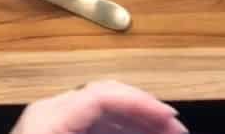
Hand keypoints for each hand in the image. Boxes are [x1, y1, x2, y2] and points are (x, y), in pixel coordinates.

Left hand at [10, 81, 186, 133]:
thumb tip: (162, 130)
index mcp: (50, 114)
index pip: (106, 94)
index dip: (143, 104)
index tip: (171, 118)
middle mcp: (48, 111)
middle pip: (108, 98)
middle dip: (145, 113)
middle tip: (176, 129)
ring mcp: (48, 121)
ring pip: (102, 112)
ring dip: (136, 122)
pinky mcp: (52, 132)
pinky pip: (92, 124)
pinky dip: (118, 130)